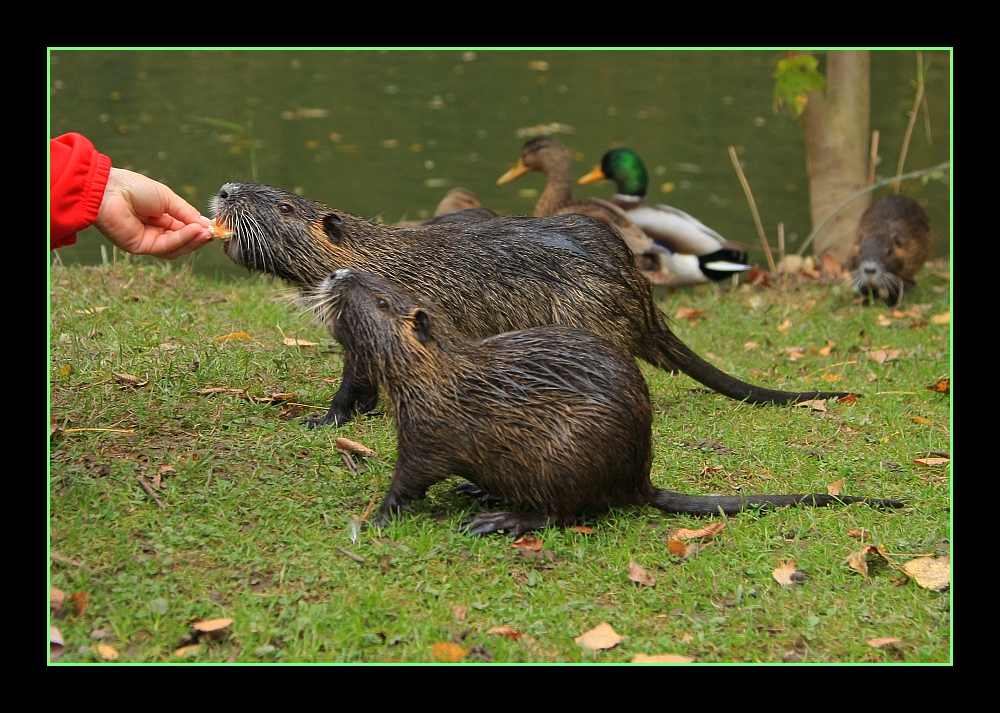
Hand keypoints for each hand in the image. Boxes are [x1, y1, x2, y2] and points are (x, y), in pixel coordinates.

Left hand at [93, 168, 212, 258]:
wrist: (109, 190)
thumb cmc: (134, 188)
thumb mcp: (167, 198)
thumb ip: (186, 212)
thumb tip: (206, 224)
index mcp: (160, 218)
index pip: (184, 228)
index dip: (199, 229)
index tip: (215, 228)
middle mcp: (154, 231)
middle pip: (182, 241)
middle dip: (199, 237)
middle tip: (215, 233)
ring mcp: (148, 241)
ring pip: (177, 248)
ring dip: (194, 241)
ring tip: (207, 233)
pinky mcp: (141, 247)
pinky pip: (167, 247)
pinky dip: (183, 239)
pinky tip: (194, 231)